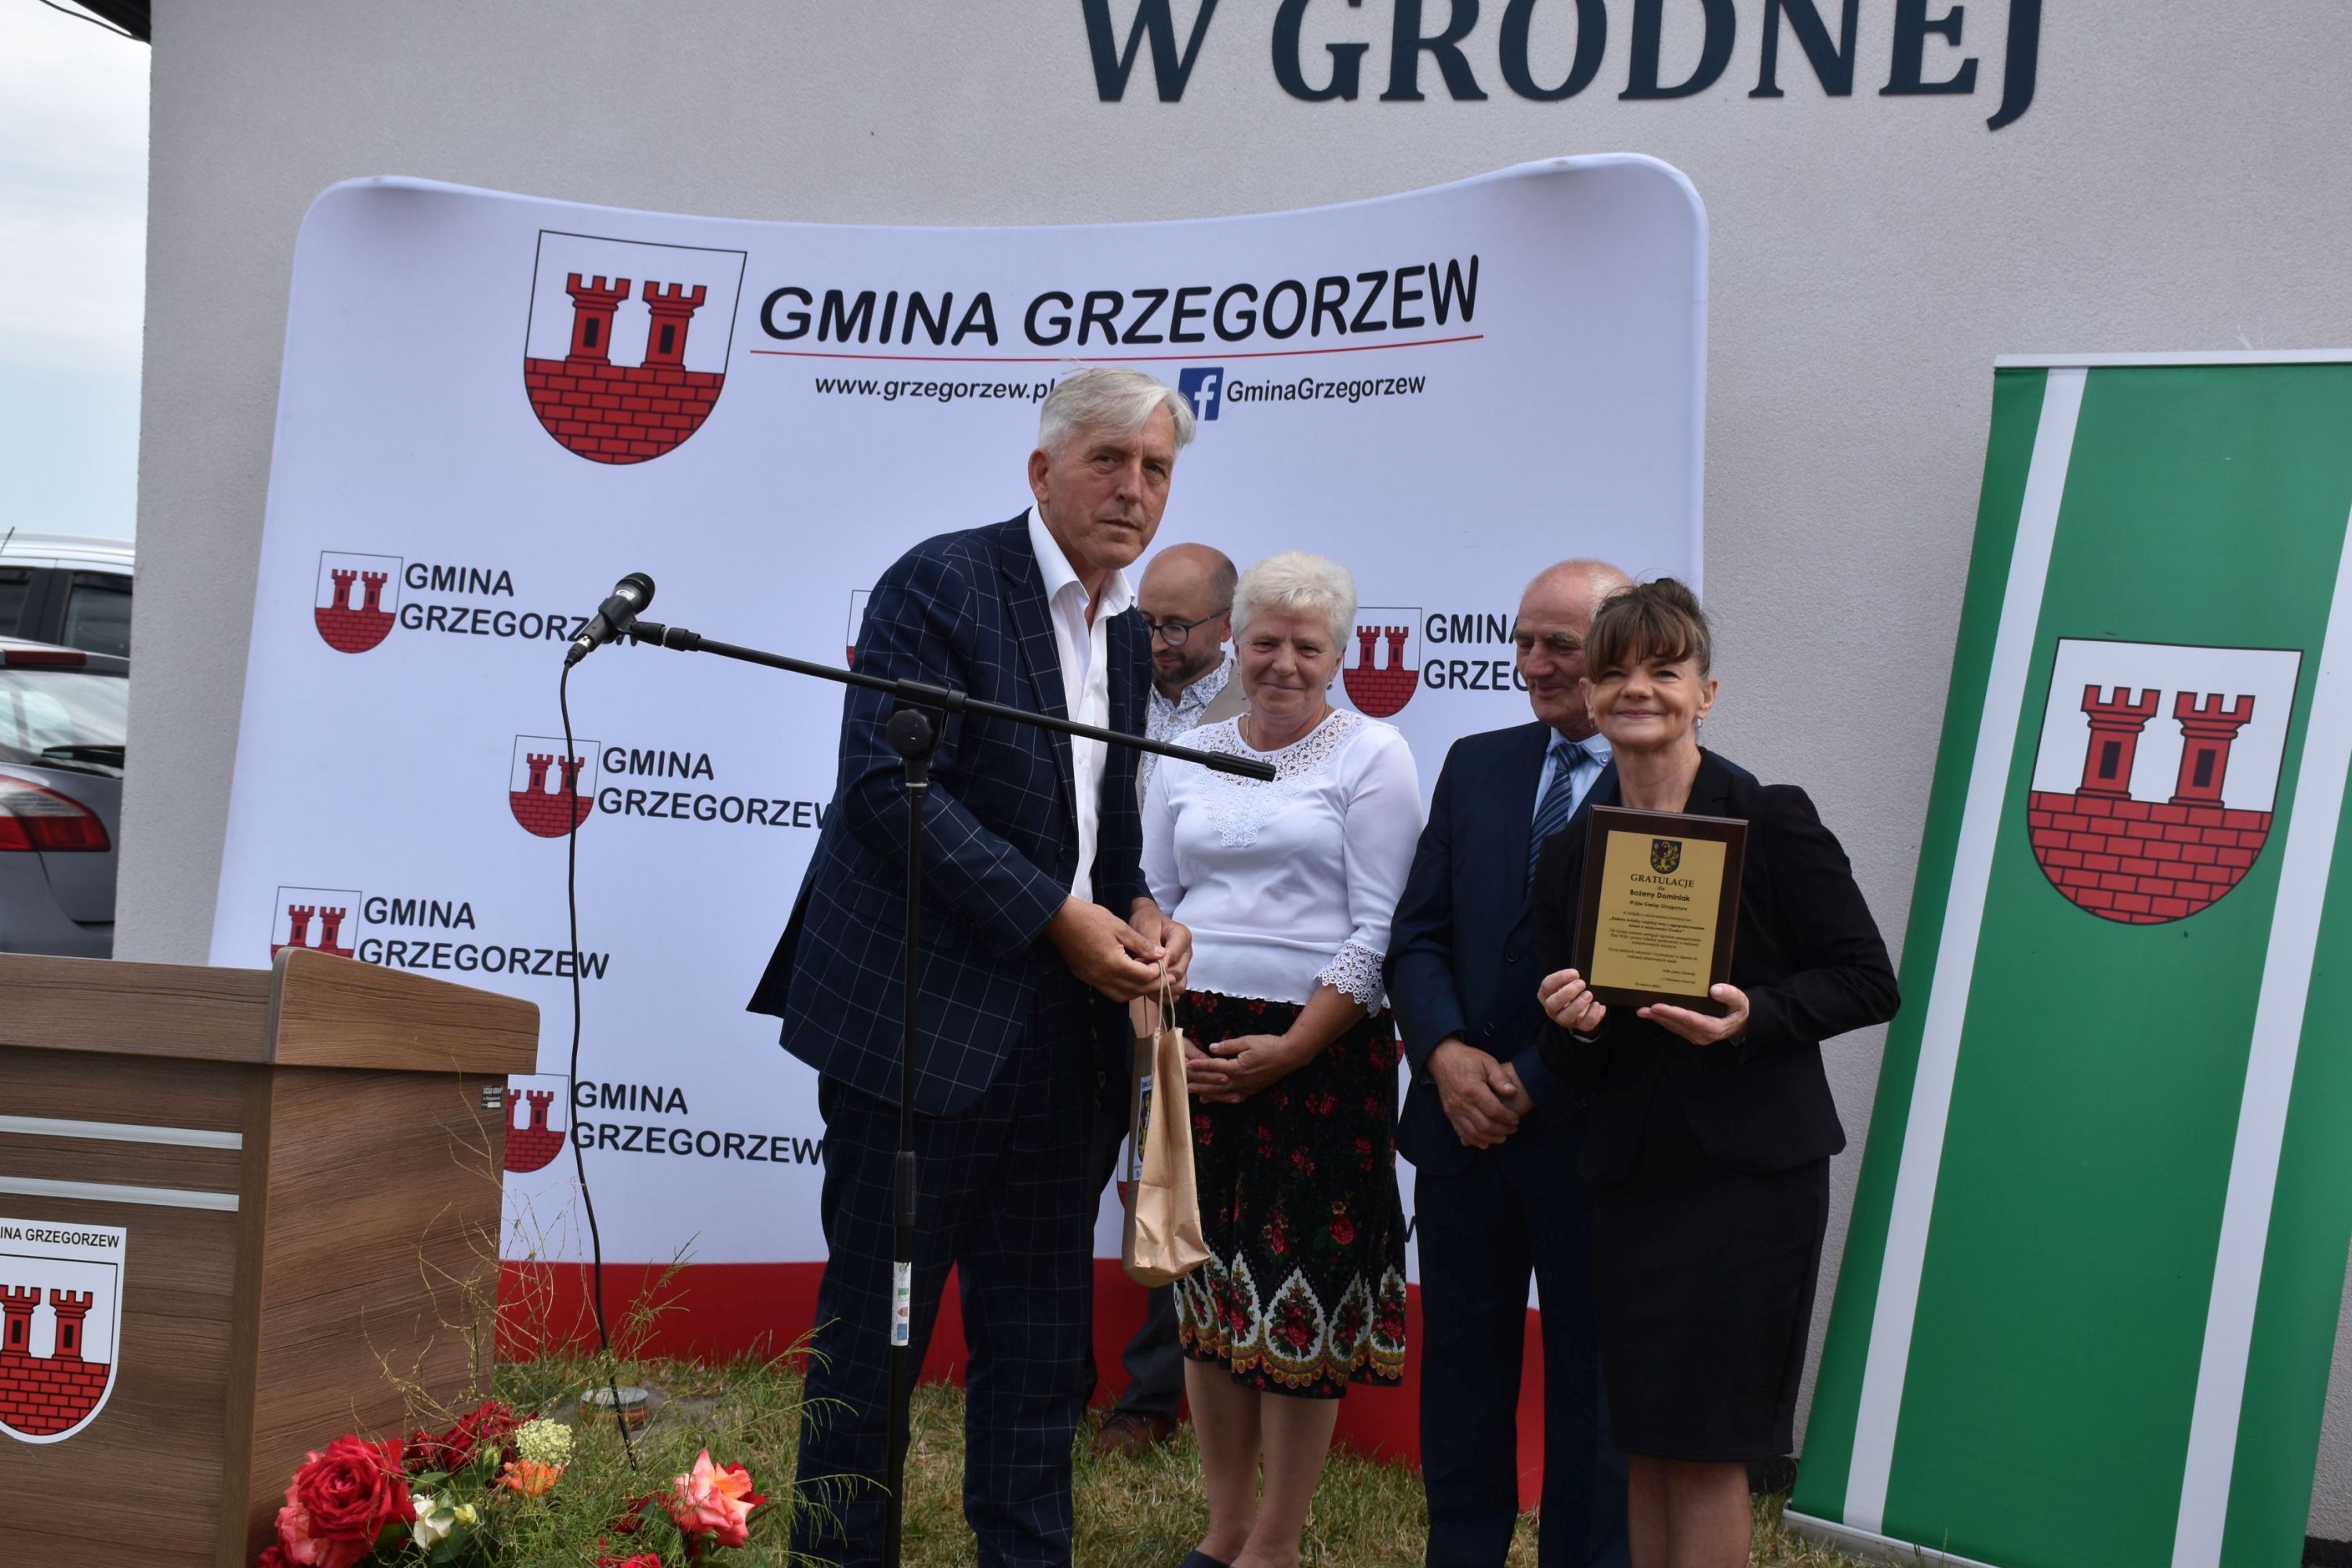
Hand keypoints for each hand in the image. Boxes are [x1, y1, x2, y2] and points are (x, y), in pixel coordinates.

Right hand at [1048, 898, 1164, 1001]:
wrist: (1059, 919)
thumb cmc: (1090, 918)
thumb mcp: (1120, 927)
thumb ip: (1141, 944)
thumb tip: (1160, 955)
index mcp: (1113, 964)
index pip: (1143, 977)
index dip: (1157, 973)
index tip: (1164, 964)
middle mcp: (1102, 977)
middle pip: (1134, 991)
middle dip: (1152, 986)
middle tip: (1164, 977)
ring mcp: (1092, 980)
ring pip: (1121, 996)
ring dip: (1137, 990)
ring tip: (1148, 978)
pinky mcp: (1086, 978)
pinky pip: (1109, 991)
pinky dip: (1123, 989)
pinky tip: (1130, 977)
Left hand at [1127, 900, 1191, 993]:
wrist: (1147, 922)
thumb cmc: (1147, 921)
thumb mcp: (1147, 925)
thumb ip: (1150, 941)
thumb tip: (1153, 961)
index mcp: (1182, 937)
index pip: (1174, 956)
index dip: (1158, 965)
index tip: (1141, 966)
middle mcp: (1186, 953)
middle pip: (1178, 973)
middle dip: (1159, 978)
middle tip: (1141, 977)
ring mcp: (1183, 966)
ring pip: (1179, 986)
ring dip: (1162, 989)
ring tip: (1145, 986)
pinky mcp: (1177, 976)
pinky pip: (1175, 992)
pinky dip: (1164, 995)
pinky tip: (1150, 991)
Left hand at [1185, 1033, 1301, 1102]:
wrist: (1289, 1056)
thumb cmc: (1268, 1045)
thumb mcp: (1247, 1041)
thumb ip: (1228, 1046)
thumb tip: (1212, 1048)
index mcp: (1236, 1068)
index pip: (1213, 1067)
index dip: (1199, 1066)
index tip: (1187, 1065)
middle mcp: (1239, 1081)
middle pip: (1215, 1084)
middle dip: (1200, 1085)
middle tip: (1186, 1087)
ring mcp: (1246, 1087)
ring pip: (1224, 1094)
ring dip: (1210, 1095)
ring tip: (1198, 1097)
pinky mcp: (1253, 1090)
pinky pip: (1236, 1097)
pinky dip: (1226, 1099)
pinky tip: (1222, 1100)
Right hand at [1428, 1038, 1521, 1148]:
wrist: (1442, 1058)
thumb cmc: (1467, 1059)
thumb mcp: (1487, 1061)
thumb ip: (1500, 1077)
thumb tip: (1513, 1092)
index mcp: (1472, 1089)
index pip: (1494, 1110)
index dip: (1507, 1117)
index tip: (1516, 1119)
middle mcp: (1462, 1103)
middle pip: (1484, 1125)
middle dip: (1502, 1130)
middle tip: (1513, 1129)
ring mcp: (1454, 1110)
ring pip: (1473, 1133)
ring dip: (1490, 1138)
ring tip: (1503, 1137)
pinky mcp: (1449, 1113)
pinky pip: (1461, 1132)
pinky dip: (1474, 1141)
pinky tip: (1485, 1143)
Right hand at [1538, 968, 1607, 1033]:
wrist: (1582, 1005)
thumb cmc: (1573, 990)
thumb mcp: (1569, 982)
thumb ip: (1571, 978)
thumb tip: (1579, 975)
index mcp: (1546, 994)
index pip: (1547, 985)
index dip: (1560, 978)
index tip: (1575, 973)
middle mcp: (1552, 1008)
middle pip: (1552, 1004)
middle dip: (1568, 992)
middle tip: (1582, 983)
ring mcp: (1563, 1019)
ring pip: (1565, 1017)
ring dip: (1578, 1005)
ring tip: (1589, 994)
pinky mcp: (1578, 1025)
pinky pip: (1583, 1025)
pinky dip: (1591, 1015)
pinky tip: (1597, 1004)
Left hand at [1639, 984, 1750, 1045]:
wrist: (1740, 1021)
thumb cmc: (1739, 1009)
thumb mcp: (1740, 1001)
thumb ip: (1730, 995)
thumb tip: (1714, 989)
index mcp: (1714, 1028)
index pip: (1690, 1020)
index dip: (1673, 1013)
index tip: (1658, 1006)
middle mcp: (1702, 1035)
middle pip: (1678, 1024)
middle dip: (1660, 1016)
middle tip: (1643, 1008)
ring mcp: (1695, 1036)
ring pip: (1674, 1027)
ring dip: (1658, 1019)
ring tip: (1642, 1010)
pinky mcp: (1691, 1033)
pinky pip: (1675, 1027)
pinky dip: (1662, 1020)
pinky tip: (1652, 1013)